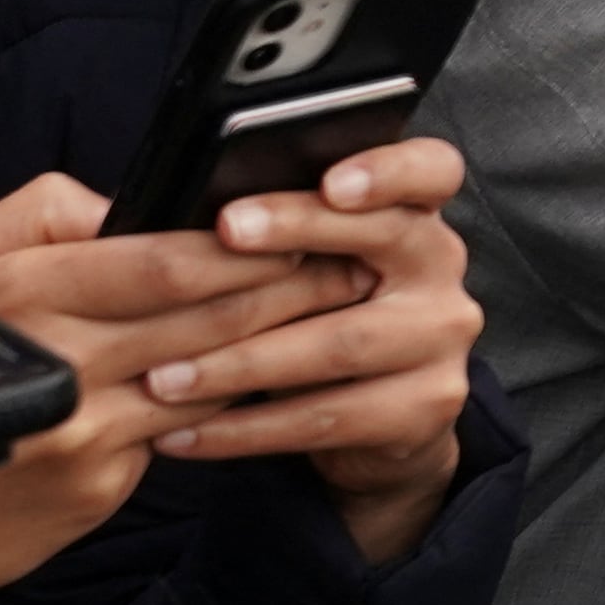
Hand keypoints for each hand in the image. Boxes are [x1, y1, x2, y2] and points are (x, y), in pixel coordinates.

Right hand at [0, 175, 372, 604]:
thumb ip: (43, 217)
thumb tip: (127, 204)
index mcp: (19, 295)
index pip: (165, 259)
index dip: (245, 242)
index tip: (301, 219)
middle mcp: (55, 363)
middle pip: (209, 313)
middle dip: (293, 283)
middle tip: (354, 259)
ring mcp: (80, 431)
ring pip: (213, 371)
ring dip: (285, 341)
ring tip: (339, 310)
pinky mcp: (97, 486)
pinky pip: (188, 429)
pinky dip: (236, 398)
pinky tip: (279, 375)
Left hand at [141, 138, 482, 568]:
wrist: (377, 421)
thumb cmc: (314, 318)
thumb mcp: (307, 266)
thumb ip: (277, 234)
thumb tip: (174, 216)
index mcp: (414, 213)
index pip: (431, 168)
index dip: (390, 169)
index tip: (333, 180)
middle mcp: (442, 266)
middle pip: (386, 237)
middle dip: (298, 229)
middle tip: (224, 232)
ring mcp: (441, 338)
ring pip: (342, 343)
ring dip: (242, 361)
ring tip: (162, 376)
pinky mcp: (425, 407)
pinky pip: (326, 419)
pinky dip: (244, 430)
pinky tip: (181, 435)